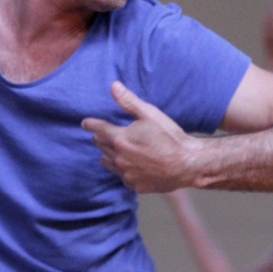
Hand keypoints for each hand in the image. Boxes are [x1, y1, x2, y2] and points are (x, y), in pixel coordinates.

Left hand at [82, 82, 197, 192]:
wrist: (187, 164)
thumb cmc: (170, 137)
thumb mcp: (150, 114)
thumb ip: (129, 101)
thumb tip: (113, 86)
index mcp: (120, 139)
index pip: (97, 130)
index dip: (90, 124)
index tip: (85, 123)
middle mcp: (119, 158)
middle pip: (101, 146)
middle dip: (101, 138)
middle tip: (102, 134)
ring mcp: (125, 174)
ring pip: (107, 162)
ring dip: (107, 154)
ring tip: (112, 150)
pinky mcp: (134, 185)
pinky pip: (121, 175)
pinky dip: (122, 169)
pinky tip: (128, 164)